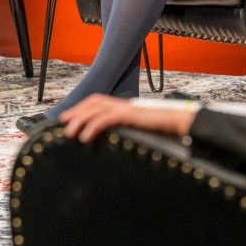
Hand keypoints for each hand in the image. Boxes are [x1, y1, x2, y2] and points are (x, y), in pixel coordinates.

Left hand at [59, 94, 196, 142]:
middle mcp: (124, 105)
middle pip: (94, 101)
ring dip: (80, 119)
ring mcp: (127, 108)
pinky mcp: (131, 115)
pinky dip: (93, 125)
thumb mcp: (140, 133)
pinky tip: (85, 136)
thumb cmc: (164, 131)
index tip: (68, 119)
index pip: (98, 102)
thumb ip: (126, 134)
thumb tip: (112, 144)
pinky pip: (107, 117)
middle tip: (62, 123)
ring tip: (69, 133)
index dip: (81, 109)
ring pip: (96, 108)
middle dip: (76, 111)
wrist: (182, 126)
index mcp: (125, 108)